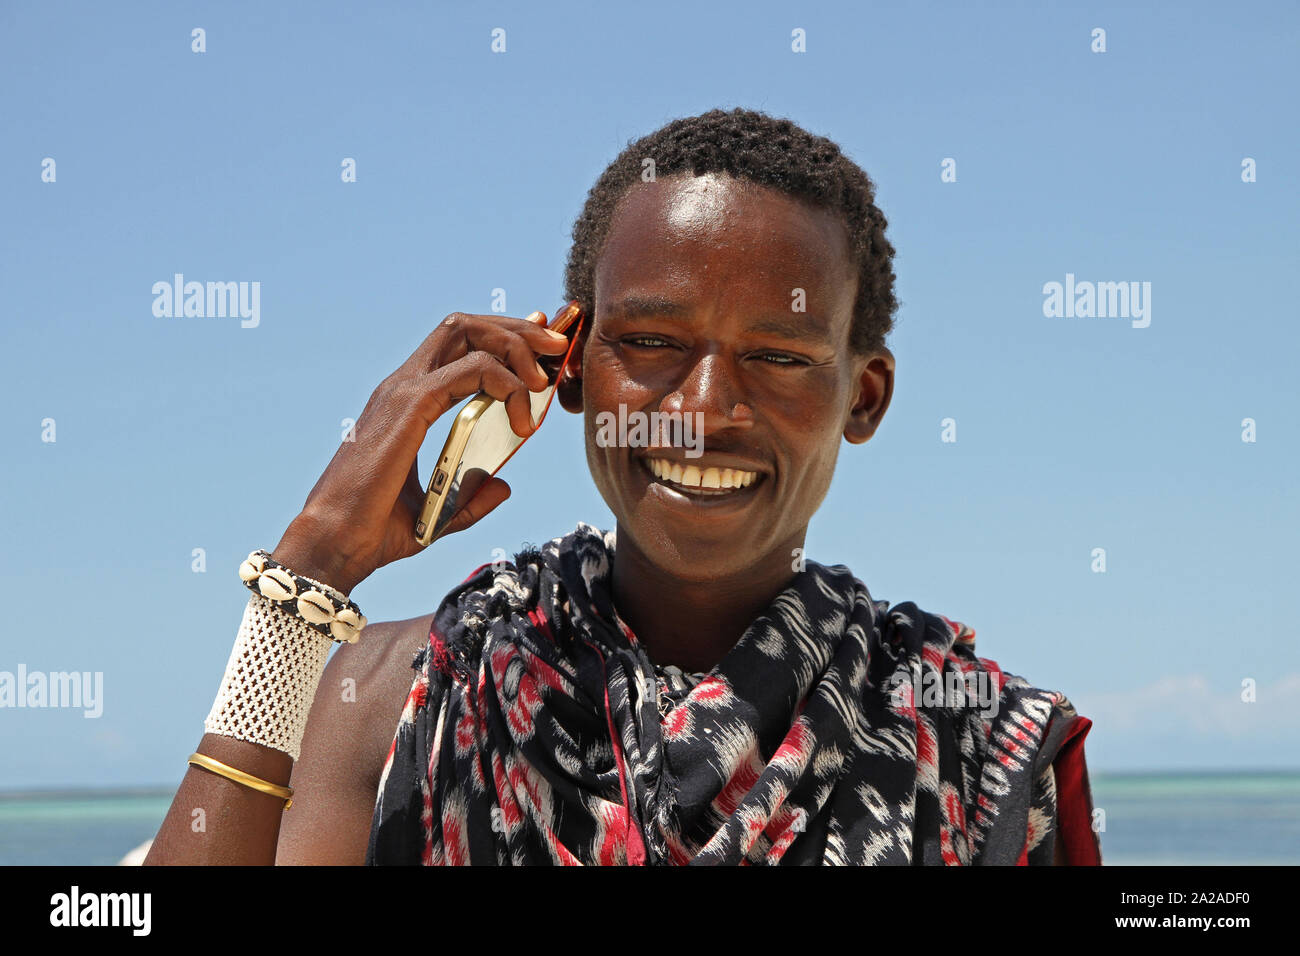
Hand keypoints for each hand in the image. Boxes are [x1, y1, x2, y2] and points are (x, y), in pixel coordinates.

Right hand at [271, 310, 571, 593]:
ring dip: (516, 345)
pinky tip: (522, 418)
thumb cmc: (375, 532)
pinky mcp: (410, 407)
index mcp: (408, 402)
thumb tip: (503, 485)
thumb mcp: (439, 511)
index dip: (502, 337)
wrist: (338, 547)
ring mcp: (403, 392)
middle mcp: (403, 386)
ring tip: (544, 379)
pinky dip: (506, 383)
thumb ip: (471, 496)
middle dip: (517, 327)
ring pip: (468, 334)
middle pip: (465, 326)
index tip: (542, 350)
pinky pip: (470, 372)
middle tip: (556, 346)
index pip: (457, 345)